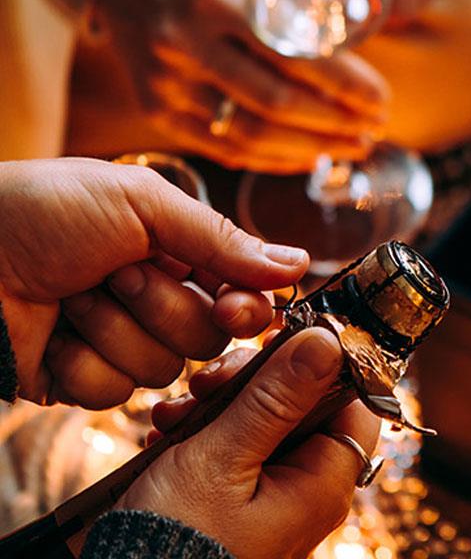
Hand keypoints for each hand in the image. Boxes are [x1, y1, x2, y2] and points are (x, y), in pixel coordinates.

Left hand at [0, 158, 308, 407]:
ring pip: (161, 370)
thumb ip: (221, 240)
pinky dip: (81, 363)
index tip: (238, 306)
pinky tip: (54, 332)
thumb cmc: (44, 210)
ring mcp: (118, 344)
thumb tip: (295, 265)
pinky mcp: (81, 382)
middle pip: (207, 339)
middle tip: (116, 273)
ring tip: (72, 295)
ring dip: (113, 330)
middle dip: (160, 307)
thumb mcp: (141, 205)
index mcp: (179, 255)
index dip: (246, 309)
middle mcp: (157, 301)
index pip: (243, 297)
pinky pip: (113, 396)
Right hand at [94, 0, 388, 174]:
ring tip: (353, 147)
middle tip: (376, 128)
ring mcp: (165, 82)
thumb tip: (366, 24)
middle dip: (335, 123)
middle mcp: (184, 43)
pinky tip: (308, 156)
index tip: (382, 101)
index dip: (346, 85)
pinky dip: (271, 159)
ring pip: (248, 134)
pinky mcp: (155, 108)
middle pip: (275, 102)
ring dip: (310, 148)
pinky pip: (221, 148)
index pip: (295, 54)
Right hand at [122, 329, 379, 558]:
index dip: (323, 365)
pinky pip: (236, 452)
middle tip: (207, 382)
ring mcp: (275, 500)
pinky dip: (204, 434)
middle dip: (255, 382)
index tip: (280, 342)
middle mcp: (308, 494)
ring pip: (265, 424)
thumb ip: (276, 398)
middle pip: (305, 407)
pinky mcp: (240, 505)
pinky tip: (166, 433)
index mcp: (323, 485)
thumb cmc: (177, 541)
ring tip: (175, 412)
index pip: (356, 403)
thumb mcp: (222, 458)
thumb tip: (327, 343)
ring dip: (220, 405)